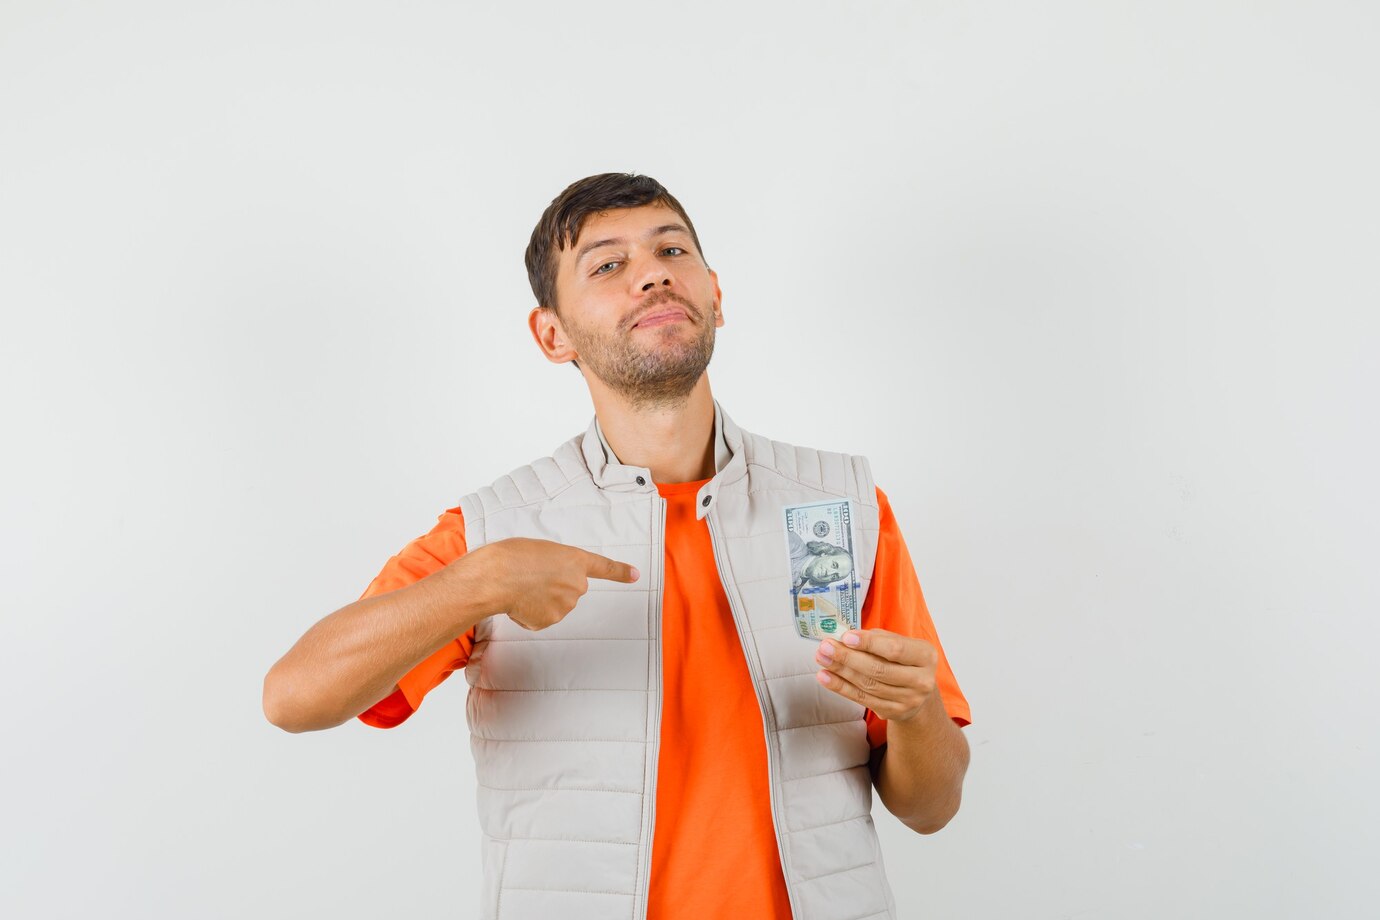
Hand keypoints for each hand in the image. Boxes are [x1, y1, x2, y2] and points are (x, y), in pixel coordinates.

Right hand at [474, 537, 639, 630]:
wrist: (497, 577)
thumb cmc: (513, 557)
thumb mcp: (541, 550)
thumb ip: (555, 564)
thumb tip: (551, 584)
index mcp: (575, 559)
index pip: (604, 567)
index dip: (620, 571)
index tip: (635, 575)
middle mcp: (577, 584)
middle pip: (570, 588)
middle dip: (554, 586)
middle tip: (531, 576)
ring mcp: (566, 605)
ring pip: (554, 604)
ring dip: (539, 599)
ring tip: (521, 586)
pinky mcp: (550, 620)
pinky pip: (540, 617)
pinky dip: (529, 612)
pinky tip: (518, 602)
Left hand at [814, 628, 938, 722]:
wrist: (917, 692)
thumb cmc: (903, 660)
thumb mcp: (900, 643)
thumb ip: (877, 638)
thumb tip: (846, 637)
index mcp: (926, 656)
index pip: (895, 649)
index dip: (869, 643)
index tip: (846, 637)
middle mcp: (921, 680)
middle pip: (878, 669)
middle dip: (848, 657)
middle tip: (826, 647)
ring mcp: (908, 700)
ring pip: (868, 685)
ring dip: (840, 670)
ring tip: (822, 658)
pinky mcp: (893, 712)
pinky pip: (862, 699)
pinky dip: (841, 687)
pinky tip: (826, 677)